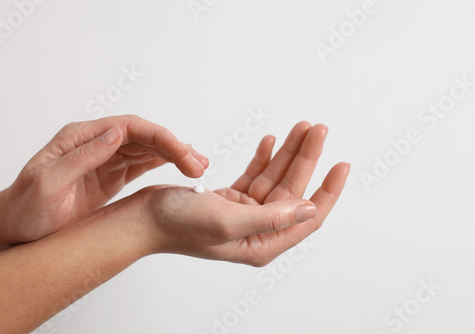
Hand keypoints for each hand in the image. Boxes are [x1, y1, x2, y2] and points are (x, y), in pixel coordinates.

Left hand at [0, 115, 208, 245]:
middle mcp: (97, 143)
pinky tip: (181, 167)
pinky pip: (142, 165)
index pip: (130, 127)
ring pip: (148, 149)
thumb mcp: (49, 182)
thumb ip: (84, 156)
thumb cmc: (27, 207)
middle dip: (175, 147)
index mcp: (81, 137)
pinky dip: (164, 164)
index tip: (183, 153)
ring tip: (199, 165)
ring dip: (175, 155)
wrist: (17, 227)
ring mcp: (106, 159)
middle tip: (199, 164)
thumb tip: (118, 131)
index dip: (160, 137)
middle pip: (144, 137)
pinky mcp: (112, 175)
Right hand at [131, 122, 349, 265]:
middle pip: (293, 189)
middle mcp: (257, 229)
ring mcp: (244, 212)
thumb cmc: (178, 226)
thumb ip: (271, 218)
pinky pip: (255, 175)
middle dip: (307, 158)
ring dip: (288, 152)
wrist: (143, 219)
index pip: (308, 216)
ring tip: (302, 127)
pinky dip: (263, 157)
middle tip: (319, 128)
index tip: (342, 164)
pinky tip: (272, 141)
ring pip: (275, 178)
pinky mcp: (230, 199)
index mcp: (262, 242)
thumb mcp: (228, 222)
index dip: (328, 190)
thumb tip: (311, 209)